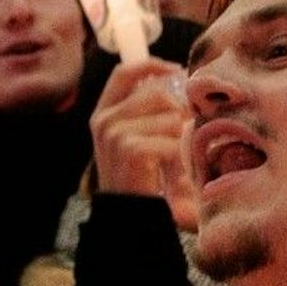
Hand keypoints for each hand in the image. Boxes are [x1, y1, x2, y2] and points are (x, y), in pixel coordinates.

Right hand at [90, 60, 188, 197]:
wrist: (130, 219)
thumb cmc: (139, 181)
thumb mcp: (139, 140)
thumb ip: (150, 112)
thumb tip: (178, 80)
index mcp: (103, 114)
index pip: (125, 73)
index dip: (152, 66)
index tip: (177, 71)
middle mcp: (104, 121)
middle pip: (157, 93)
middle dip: (179, 112)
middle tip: (183, 136)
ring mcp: (115, 134)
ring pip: (169, 117)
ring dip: (180, 139)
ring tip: (173, 162)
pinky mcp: (131, 149)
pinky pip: (171, 140)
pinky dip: (178, 158)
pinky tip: (170, 174)